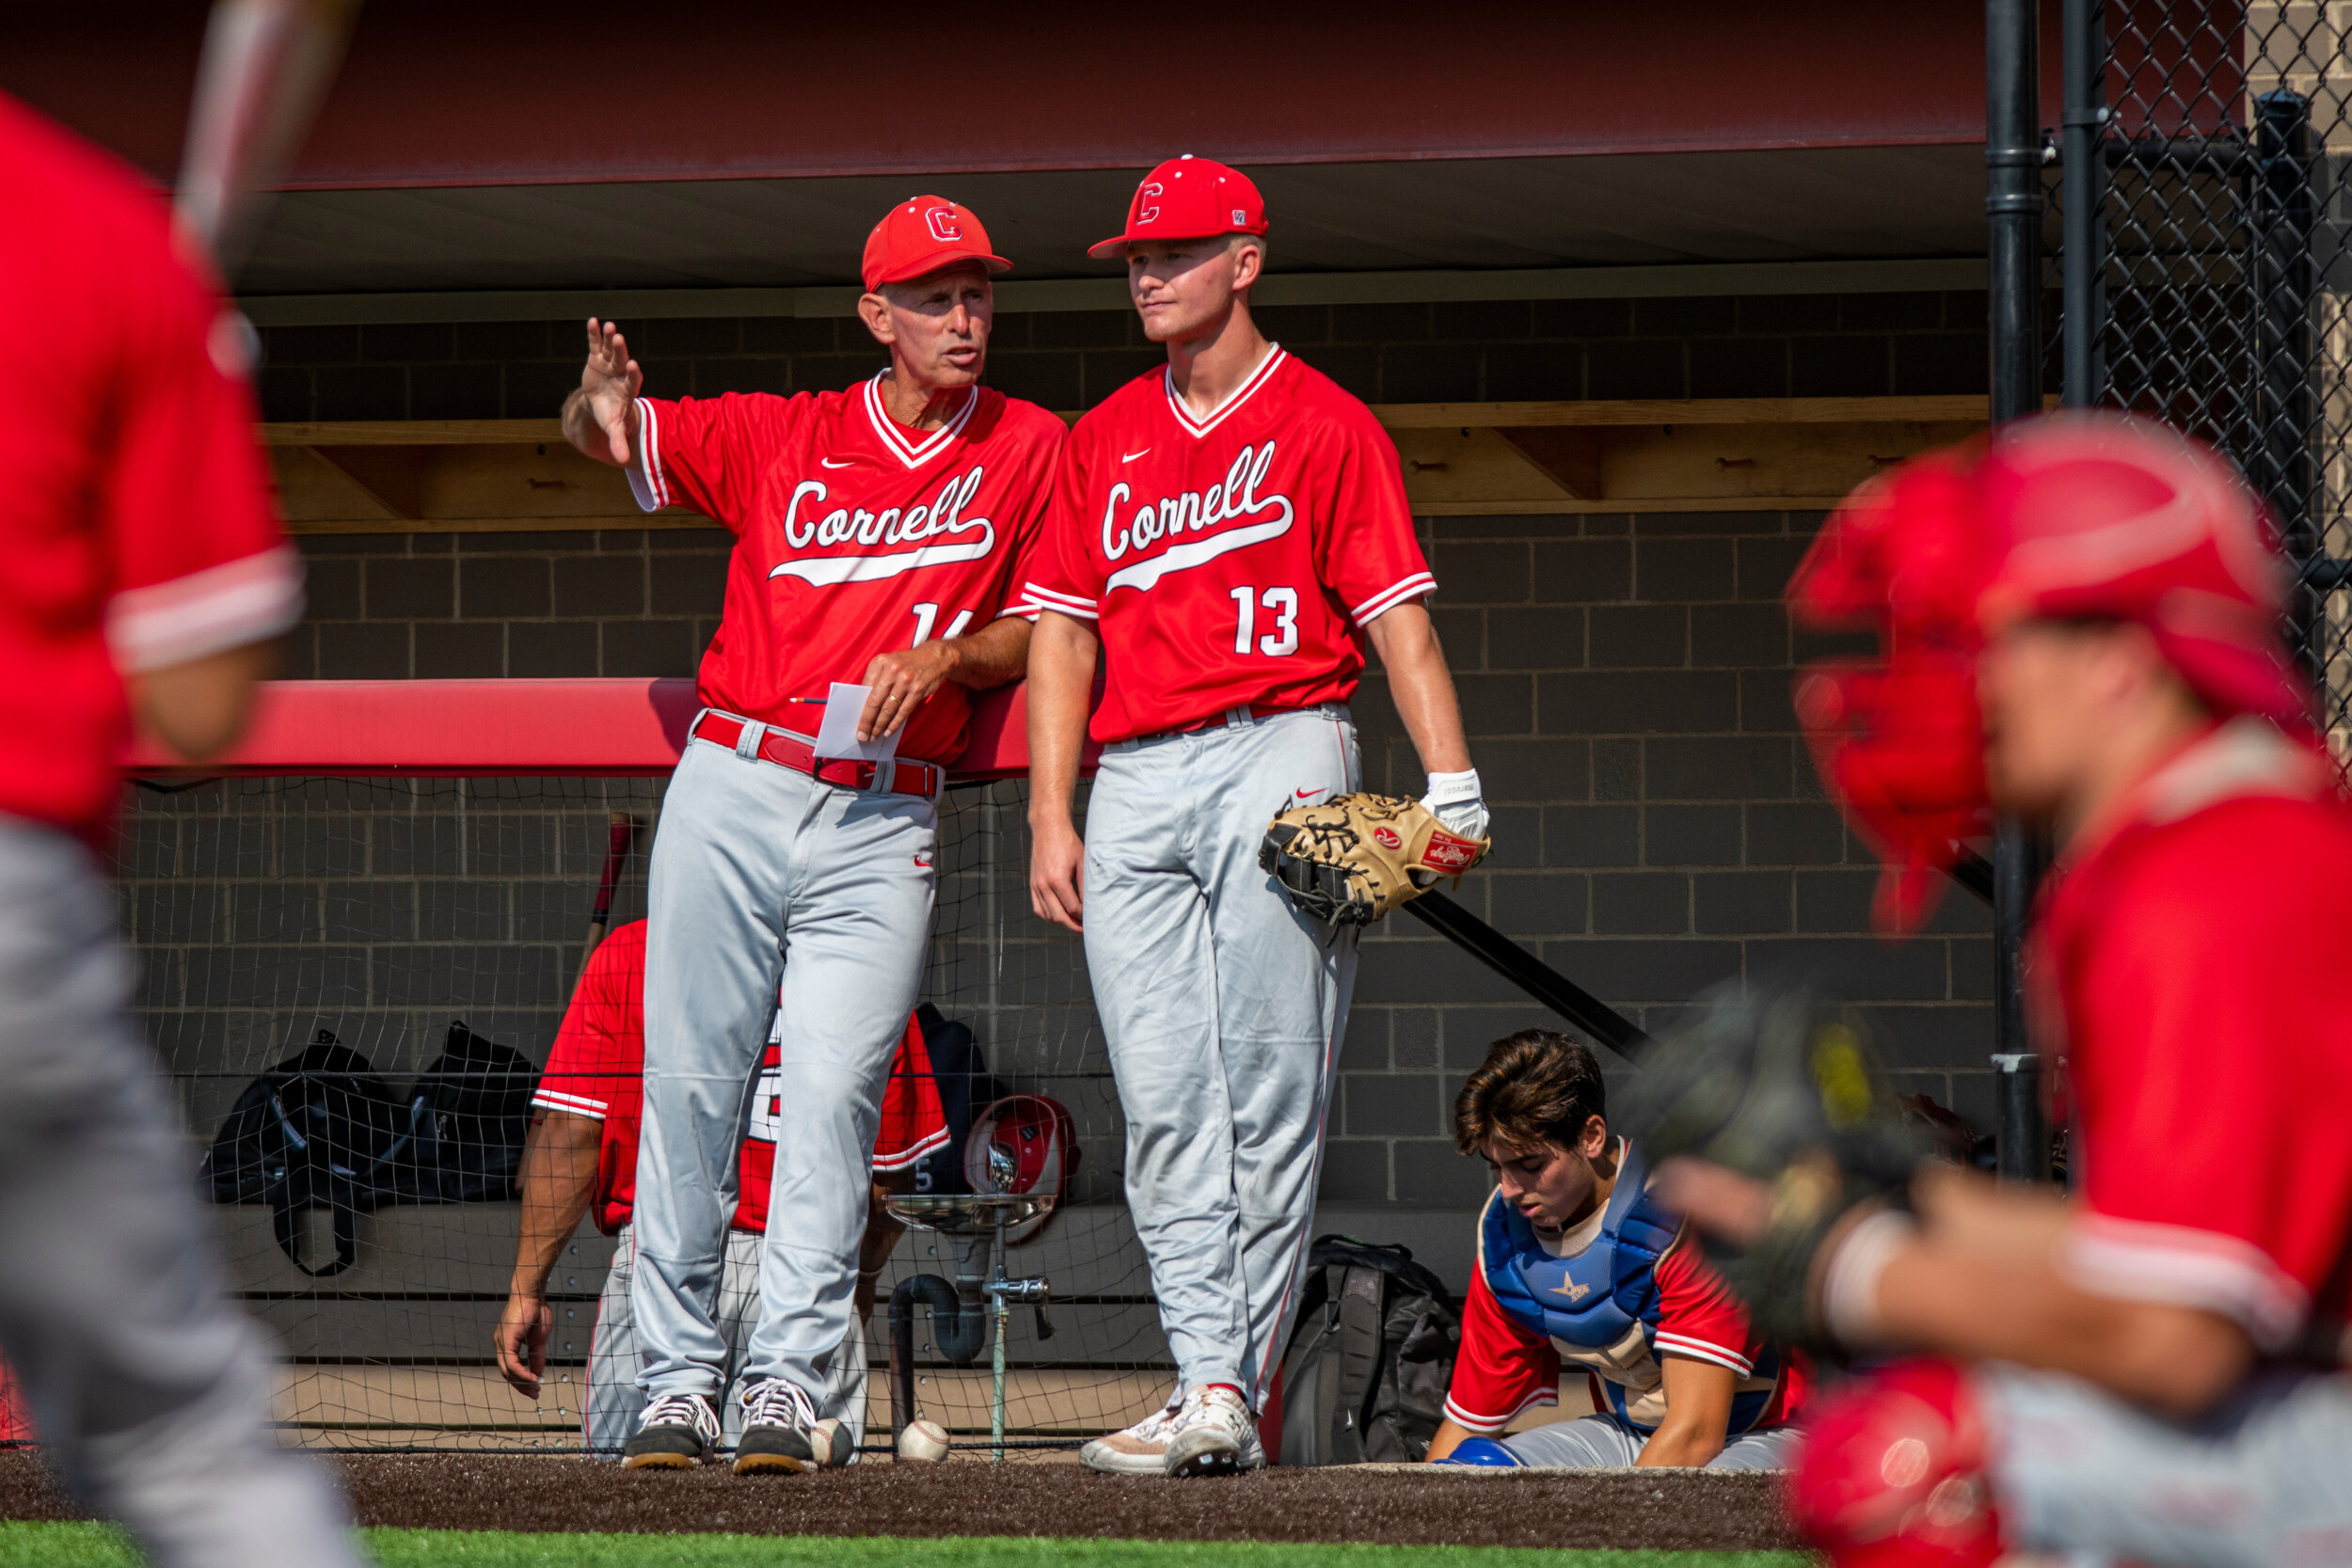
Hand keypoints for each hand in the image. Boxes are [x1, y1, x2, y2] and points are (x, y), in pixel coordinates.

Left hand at [493, 1291, 551, 1398]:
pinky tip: (532, 1379)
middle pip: (507, 1373)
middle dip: (521, 1386)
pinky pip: (512, 1364)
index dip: (522, 1380)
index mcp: (507, 1343)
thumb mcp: (538, 1340)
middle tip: (535, 1394)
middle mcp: (500, 1344)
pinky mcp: (506, 1341)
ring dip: (522, 1383)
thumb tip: (537, 1373)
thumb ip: (537, 1357)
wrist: (532, 1294)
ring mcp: (501, 1343)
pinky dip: (522, 1374)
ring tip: (535, 1389)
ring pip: (508, 1371)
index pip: (511, 1367)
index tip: (535, 1388)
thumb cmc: (536, 1311)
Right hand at [580, 318, 640, 464]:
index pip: (633, 380)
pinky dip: (594, 334)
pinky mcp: (597, 359)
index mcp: (627, 390)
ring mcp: (610, 365)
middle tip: (620, 339)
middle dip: (621, 351)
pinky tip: (592, 321)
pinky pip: (596, 344)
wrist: (604, 405)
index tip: (633, 366)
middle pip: (622, 360)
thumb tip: (623, 460)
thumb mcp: (615, 429)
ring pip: (611, 350)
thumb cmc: (612, 416)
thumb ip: (619, 441)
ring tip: (610, 326)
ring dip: (610, 338)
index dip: (633, 374)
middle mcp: (621, 374)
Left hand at [858, 642, 959, 741]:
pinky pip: (903, 711)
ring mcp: (906, 680)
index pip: (864, 690)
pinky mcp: (918, 689)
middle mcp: (892, 670)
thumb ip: (877, 681)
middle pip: (875, 701)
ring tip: (874, 736)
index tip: (856, 723)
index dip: (859, 709)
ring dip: (880, 726)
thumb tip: (865, 708)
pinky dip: (895, 724)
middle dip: (867, 722)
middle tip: (863, 735)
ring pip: (888, 709)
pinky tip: (889, 731)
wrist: (935, 657)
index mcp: (880, 662)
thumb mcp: (889, 664)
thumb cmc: (907, 664)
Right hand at [1029, 814, 1085, 931]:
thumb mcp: (1082, 862)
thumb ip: (1085, 885)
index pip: (1072, 908)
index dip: (1083, 916)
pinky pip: (1038, 907)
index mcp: (1058, 879)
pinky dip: (1048, 915)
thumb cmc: (1067, 842)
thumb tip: (1092, 903)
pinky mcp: (1032, 883)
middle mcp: (1044, 885)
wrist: (1048, 828)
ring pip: (1047, 915)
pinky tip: (1059, 914)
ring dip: (1061, 921)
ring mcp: (1036, 885)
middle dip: (1073, 924)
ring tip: (1074, 922)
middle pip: (1059, 916)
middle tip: (1085, 927)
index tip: (1092, 918)